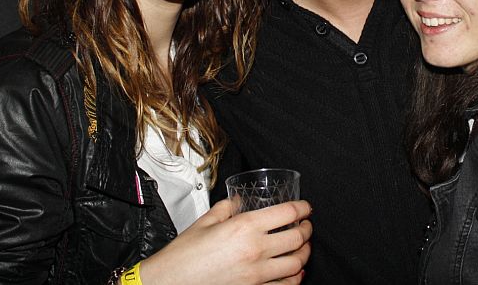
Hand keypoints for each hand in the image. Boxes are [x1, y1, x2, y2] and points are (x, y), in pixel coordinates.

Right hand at [140, 199, 311, 284]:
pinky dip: (295, 277)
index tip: (306, 207)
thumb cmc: (184, 255)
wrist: (170, 283)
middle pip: (298, 237)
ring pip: (296, 263)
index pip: (287, 213)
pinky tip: (294, 271)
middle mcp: (255, 250)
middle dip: (307, 229)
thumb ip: (226, 208)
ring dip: (305, 253)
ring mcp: (257, 274)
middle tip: (306, 225)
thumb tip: (238, 201)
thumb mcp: (206, 222)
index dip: (303, 208)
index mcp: (244, 227)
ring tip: (303, 246)